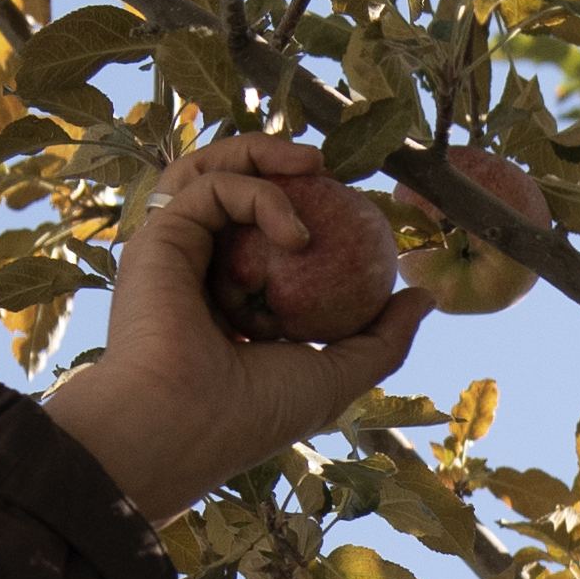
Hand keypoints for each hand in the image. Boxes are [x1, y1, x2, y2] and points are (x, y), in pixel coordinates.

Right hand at [39, 134, 426, 520]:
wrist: (184, 425)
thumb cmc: (254, 414)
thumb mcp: (337, 375)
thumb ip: (382, 338)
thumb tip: (423, 297)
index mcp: (229, 301)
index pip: (262, 236)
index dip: (305, 208)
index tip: (353, 211)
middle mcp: (196, 270)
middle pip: (230, 190)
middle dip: (278, 164)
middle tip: (330, 168)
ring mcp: (173, 251)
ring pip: (208, 172)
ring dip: (262, 153)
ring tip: (315, 164)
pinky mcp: (156, 235)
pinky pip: (209, 186)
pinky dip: (259, 194)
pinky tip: (297, 233)